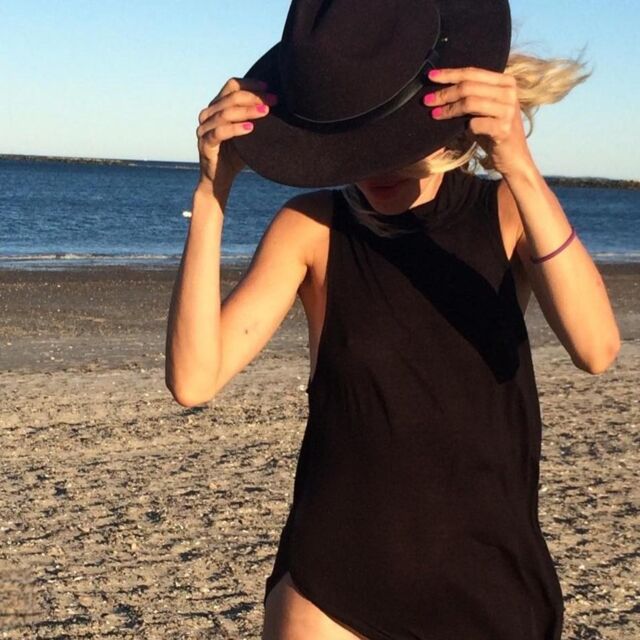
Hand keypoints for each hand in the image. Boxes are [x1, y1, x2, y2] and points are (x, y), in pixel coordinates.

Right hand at [196, 77, 277, 191]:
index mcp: (217, 107)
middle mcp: (208, 114)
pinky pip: (219, 132)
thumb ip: (255, 118)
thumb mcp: (247, 133)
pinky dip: (235, 128)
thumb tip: (278, 105)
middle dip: (254, 97)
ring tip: (265, 112)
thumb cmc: (236, 155)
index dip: (250, 84)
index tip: (269, 88)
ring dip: (247, 111)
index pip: (231, 86)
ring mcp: (204, 129)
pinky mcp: (205, 144)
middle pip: (231, 97)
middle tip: (273, 101)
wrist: (220, 179)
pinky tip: (250, 128)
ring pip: (225, 113)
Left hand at [423, 67, 534, 177]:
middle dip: (445, 93)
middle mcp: (509, 92)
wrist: (513, 157)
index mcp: (506, 82)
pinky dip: (464, 127)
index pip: (473, 72)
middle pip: (468, 87)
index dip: (450, 74)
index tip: (430, 77)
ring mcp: (508, 110)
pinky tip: (460, 132)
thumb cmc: (493, 132)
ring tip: (434, 114)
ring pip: (469, 102)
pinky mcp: (504, 128)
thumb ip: (471, 95)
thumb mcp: (484, 109)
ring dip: (449, 110)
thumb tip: (440, 87)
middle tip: (427, 100)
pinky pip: (474, 124)